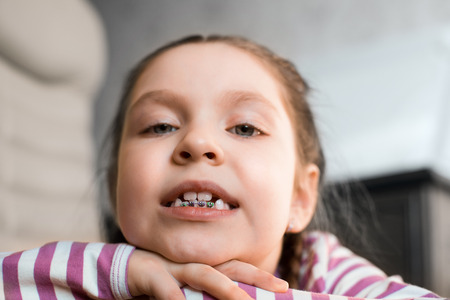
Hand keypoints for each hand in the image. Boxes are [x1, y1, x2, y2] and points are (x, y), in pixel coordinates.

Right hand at [128, 249, 287, 298]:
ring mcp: (175, 268)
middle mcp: (195, 264)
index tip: (284, 286)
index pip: (238, 270)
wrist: (126, 269)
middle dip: (255, 277)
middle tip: (279, 287)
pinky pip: (167, 291)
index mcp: (205, 267)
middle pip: (229, 268)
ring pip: (204, 275)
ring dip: (224, 288)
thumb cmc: (163, 282)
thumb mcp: (188, 290)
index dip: (260, 277)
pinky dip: (177, 299)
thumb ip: (207, 295)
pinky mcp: (153, 275)